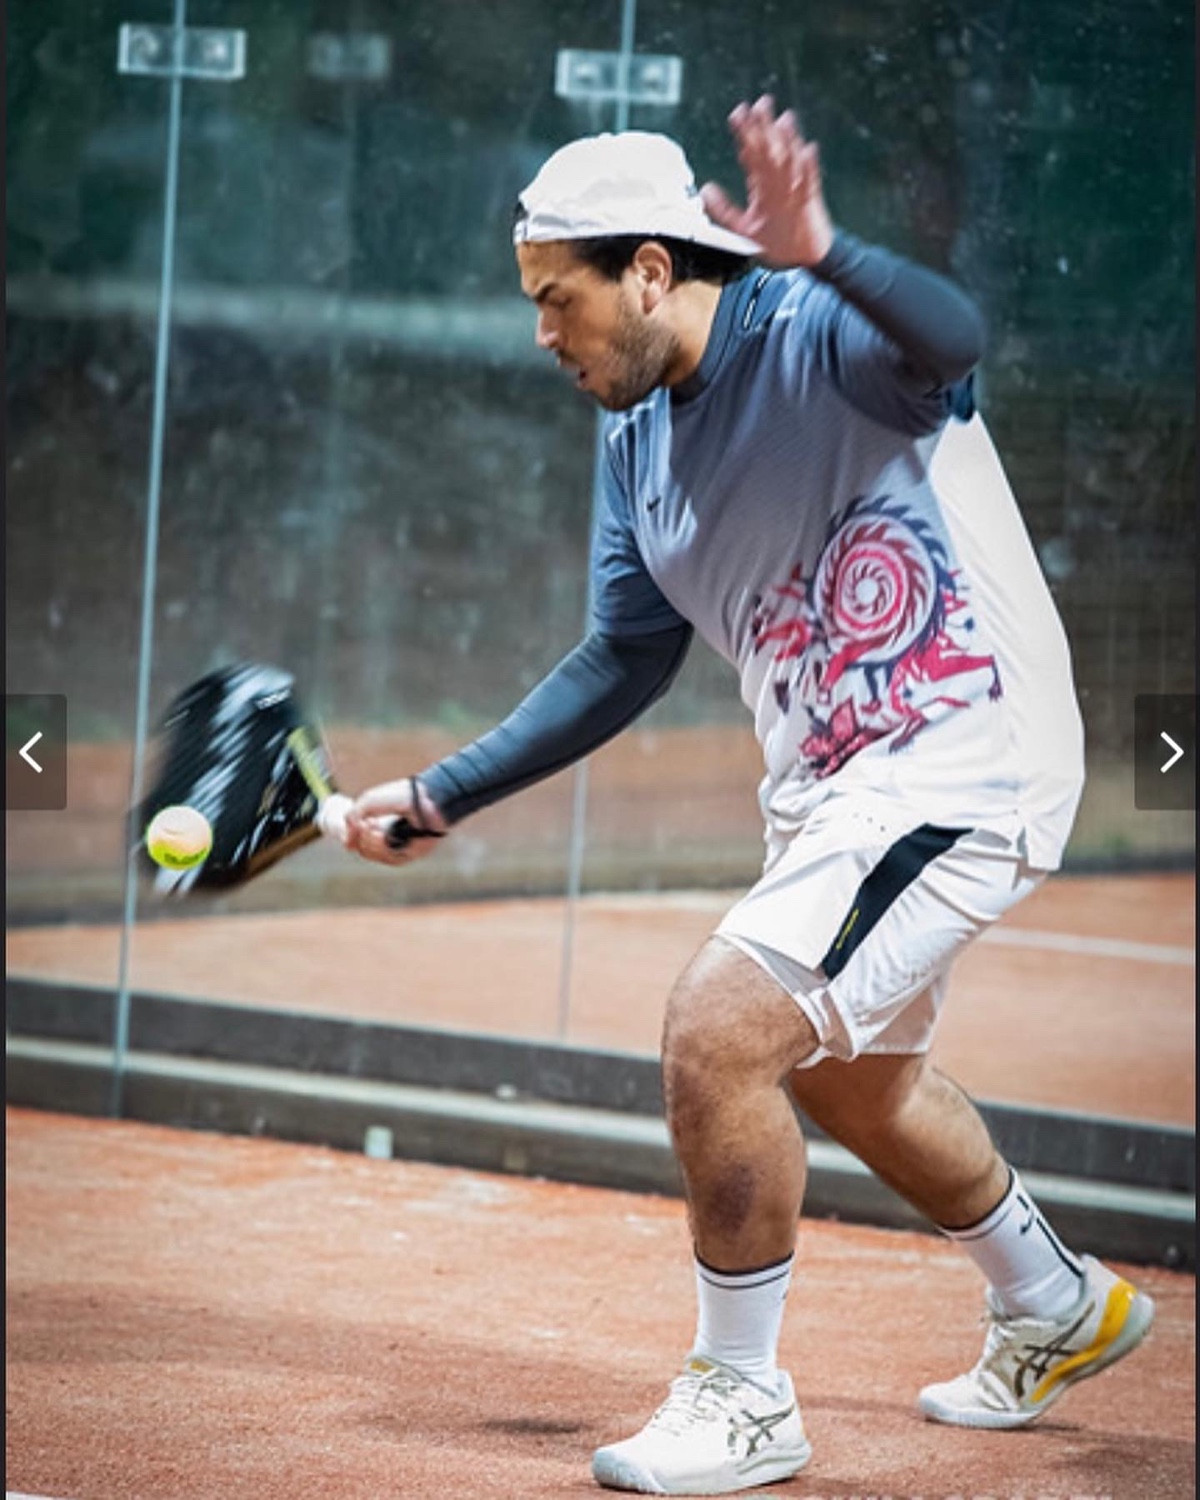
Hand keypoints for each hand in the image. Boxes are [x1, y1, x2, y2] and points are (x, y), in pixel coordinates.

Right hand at [343, 777, 448, 867]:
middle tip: (367, 823)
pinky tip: (382, 835)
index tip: (354, 824)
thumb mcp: (369, 801)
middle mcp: (388, 838)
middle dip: (359, 836)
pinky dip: (379, 847)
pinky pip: (385, 858)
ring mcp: (397, 847)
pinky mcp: (407, 855)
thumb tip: (347, 844)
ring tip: (375, 826)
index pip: (358, 838)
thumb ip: (352, 817)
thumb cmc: (402, 796)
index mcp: (380, 824)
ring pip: (370, 854)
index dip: (351, 833)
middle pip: (361, 847)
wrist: (427, 800)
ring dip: (368, 840)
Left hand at [700, 96, 834, 269]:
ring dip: (788, 141)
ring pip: (791, 162)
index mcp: (763, 187)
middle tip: (759, 105)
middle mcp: (778, 184)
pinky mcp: (809, 203)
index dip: (745, 134)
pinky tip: (808, 150)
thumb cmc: (777, 244)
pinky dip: (809, 168)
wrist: (804, 260)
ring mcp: (795, 191)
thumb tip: (705, 190)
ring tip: (784, 120)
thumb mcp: (743, 228)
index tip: (737, 115)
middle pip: (771, 151)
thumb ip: (724, 209)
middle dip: (765, 128)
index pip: (752, 155)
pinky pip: (810, 183)